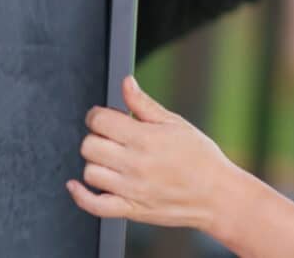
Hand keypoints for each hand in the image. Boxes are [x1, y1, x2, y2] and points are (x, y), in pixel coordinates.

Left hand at [67, 76, 236, 231]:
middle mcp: (135, 164)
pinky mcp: (130, 210)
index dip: (97, 115)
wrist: (216, 194)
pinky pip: (93, 206)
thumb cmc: (200, 156)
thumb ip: (144, 104)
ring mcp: (131, 190)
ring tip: (112, 160)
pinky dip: (80, 195)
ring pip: (90, 172)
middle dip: (96, 137)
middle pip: (89, 146)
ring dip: (96, 163)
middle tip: (111, 138)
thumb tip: (126, 82)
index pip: (100, 121)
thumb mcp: (175, 123)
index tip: (104, 117)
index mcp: (145, 138)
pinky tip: (77, 185)